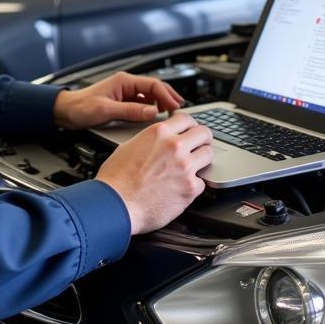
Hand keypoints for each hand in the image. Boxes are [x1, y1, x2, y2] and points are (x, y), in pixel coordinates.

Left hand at [52, 71, 182, 129]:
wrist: (65, 111)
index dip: (167, 95)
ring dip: (162, 103)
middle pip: (155, 88)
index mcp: (123, 81)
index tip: (175, 106)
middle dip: (169, 97)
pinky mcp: (123, 102)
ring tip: (171, 113)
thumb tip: (152, 112)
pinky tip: (156, 116)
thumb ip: (130, 110)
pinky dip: (152, 108)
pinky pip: (143, 103)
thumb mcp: (106, 110)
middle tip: (180, 109)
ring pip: (150, 95)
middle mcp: (126, 84)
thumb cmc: (80, 107)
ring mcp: (125, 93)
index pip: (153, 84)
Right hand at [95, 113, 213, 233]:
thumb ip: (150, 141)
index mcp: (159, 133)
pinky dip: (194, 185)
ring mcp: (185, 167)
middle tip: (200, 145)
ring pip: (208, 155)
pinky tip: (183, 187)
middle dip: (203, 139)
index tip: (190, 130)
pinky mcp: (190, 188)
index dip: (190, 125)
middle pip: (204, 133)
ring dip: (202, 159)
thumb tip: (157, 142)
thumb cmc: (116, 179)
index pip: (186, 119)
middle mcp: (175, 146)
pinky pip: (201, 182)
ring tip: (196, 165)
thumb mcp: (129, 146)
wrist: (116, 205)